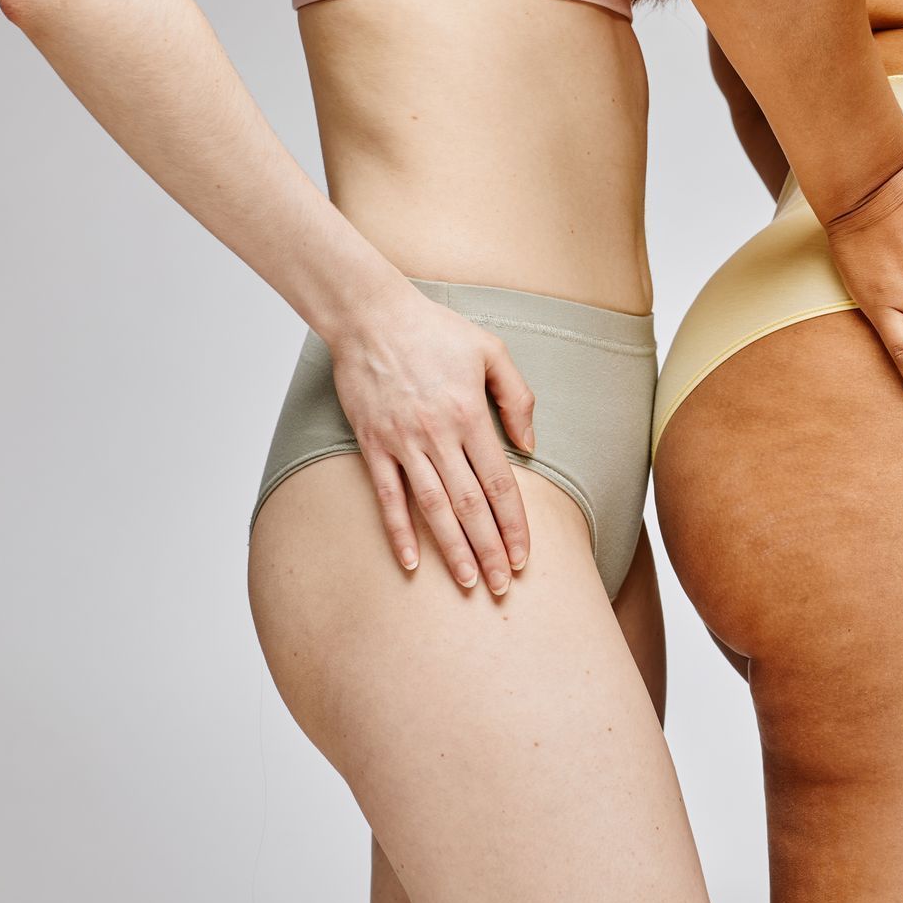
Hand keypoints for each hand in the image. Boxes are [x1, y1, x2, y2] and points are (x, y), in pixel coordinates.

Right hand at [327, 284, 536, 592]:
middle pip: (470, 506)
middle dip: (489, 550)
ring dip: (451, 550)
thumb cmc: (436, 330)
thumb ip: (517, 399)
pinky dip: (399, 531)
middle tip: (501, 586)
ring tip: (467, 582)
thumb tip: (530, 447)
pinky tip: (411, 561)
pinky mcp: (372, 444)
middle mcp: (438, 435)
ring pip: (433, 508)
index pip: (499, 485)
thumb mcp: (492, 351)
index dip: (514, 525)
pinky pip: (387, 496)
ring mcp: (402, 442)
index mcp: (471, 416)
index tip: (524, 556)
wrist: (371, 316)